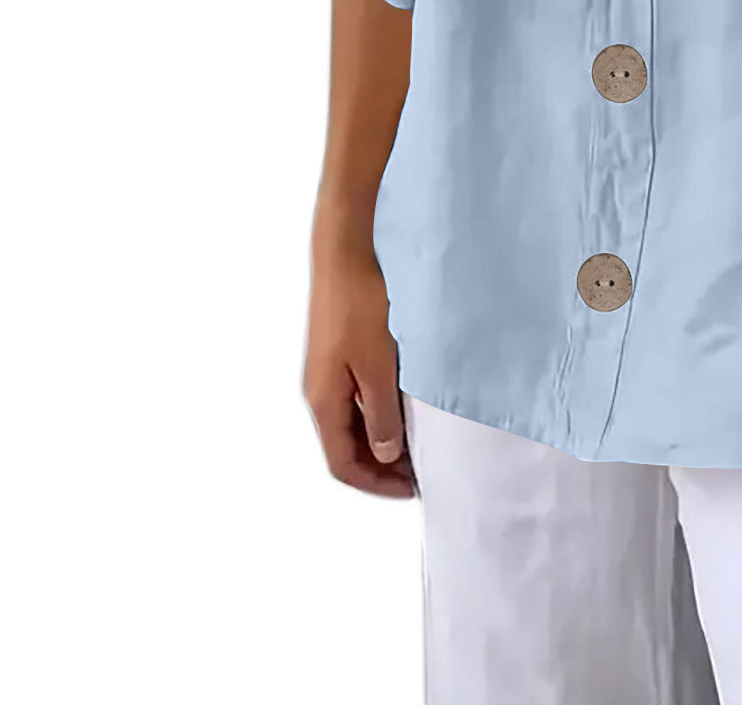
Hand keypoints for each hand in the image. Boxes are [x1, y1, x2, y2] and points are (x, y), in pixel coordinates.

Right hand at [304, 231, 415, 496]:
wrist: (346, 252)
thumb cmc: (360, 305)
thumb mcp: (378, 367)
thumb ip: (381, 414)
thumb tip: (385, 454)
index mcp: (322, 401)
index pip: (343, 464)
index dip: (376, 484)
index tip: (412, 489)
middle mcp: (319, 391)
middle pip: (347, 447)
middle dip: (381, 466)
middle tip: (421, 471)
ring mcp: (329, 372)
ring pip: (353, 423)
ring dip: (382, 439)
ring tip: (419, 444)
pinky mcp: (340, 353)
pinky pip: (358, 397)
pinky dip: (380, 412)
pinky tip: (406, 406)